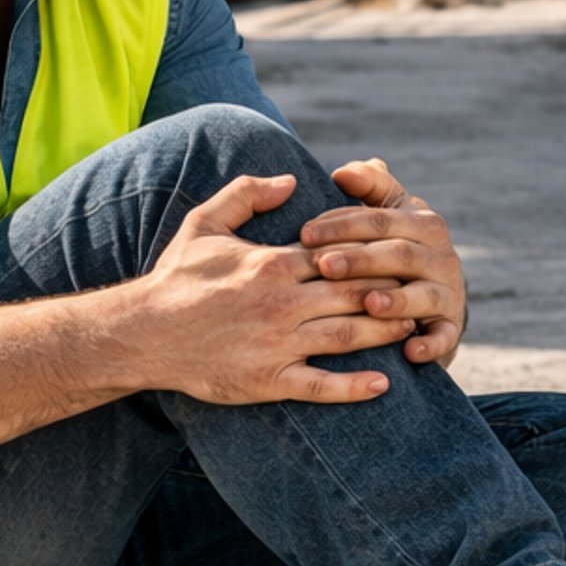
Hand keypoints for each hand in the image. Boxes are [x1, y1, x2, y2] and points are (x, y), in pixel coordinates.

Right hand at [123, 173, 414, 403]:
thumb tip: (289, 178)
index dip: (374, 252)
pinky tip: (383, 384)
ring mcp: (277, 344)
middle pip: (354, 293)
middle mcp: (282, 302)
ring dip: (386, 331)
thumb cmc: (176, 278)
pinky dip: (355, 387)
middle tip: (421, 287)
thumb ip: (246, 194)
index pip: (340, 254)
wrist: (143, 332)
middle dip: (392, 289)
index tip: (400, 250)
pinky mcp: (269, 380)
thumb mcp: (205, 224)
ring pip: (347, 334)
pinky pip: (321, 385)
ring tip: (414, 325)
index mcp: (272, 263)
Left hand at [300, 158, 466, 368]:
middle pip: (398, 254)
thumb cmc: (391, 250)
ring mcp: (448, 293)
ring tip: (367, 303)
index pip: (380, 219)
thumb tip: (343, 172)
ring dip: (396, 300)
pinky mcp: (450, 329)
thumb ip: (368, 187)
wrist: (432, 299)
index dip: (343, 224)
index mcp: (422, 223)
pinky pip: (444, 337)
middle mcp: (440, 255)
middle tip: (323, 266)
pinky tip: (408, 350)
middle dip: (360, 259)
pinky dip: (430, 344)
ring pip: (422, 294)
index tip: (305, 233)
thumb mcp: (386, 214)